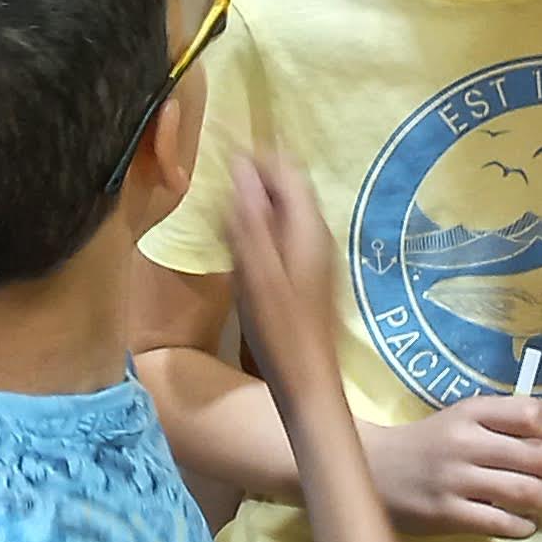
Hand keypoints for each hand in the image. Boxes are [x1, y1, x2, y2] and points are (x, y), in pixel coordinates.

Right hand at [222, 151, 343, 390]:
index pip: (288, 171)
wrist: (306, 382)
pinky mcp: (310, 274)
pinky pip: (286, 235)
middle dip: (257, 183)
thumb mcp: (255, 270)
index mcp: (309, 228)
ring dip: (257, 208)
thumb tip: (241, 167)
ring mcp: (317, 255)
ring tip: (227, 221)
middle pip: (290, 189)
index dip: (259, 159)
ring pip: (286, 212)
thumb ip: (249, 218)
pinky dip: (263, 232)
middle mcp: (319, 235)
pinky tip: (244, 252)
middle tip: (221, 194)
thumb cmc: (278, 329)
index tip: (226, 160)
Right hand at [365, 398, 541, 538]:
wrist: (370, 469)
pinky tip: (532, 524)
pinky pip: (499, 522)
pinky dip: (523, 525)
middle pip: (537, 456)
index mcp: (470, 413)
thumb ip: (500, 425)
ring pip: (525, 491)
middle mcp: (466, 443)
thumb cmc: (426, 443)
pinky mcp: (448, 514)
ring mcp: (457, 480)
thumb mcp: (459, 419)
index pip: (527, 412)